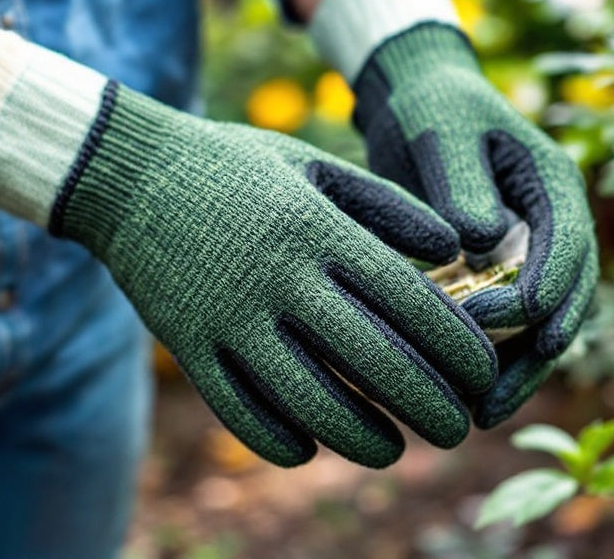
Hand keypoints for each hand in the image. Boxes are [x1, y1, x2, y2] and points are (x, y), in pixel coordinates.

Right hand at [53, 83, 496, 467]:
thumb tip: (453, 247)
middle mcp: (277, 277)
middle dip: (427, 404)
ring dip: (360, 436)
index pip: (406, 299)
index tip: (486, 375)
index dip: (456, 346)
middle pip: (370, 358)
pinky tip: (310, 449)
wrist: (127, 173)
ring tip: (393, 450)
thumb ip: (386, 203)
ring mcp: (228, 316)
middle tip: (457, 430)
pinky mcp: (186, 345)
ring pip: (308, 398)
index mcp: (316, 227)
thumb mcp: (313, 164)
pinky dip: (279, 440)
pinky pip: (239, 410)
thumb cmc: (234, 166)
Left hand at [352, 23, 598, 427]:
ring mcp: (533, 248)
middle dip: (536, 352)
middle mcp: (555, 223)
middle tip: (491, 399)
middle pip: (566, 299)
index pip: (567, 248)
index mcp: (555, 184)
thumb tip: (481, 242)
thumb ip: (462, 184)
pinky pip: (511, 320)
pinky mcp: (503, 267)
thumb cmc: (430, 108)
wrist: (415, 100)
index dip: (537, 291)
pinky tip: (462, 391)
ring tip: (481, 412)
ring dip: (519, 368)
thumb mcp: (443, 133)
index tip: (486, 321)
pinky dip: (494, 355)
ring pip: (543, 321)